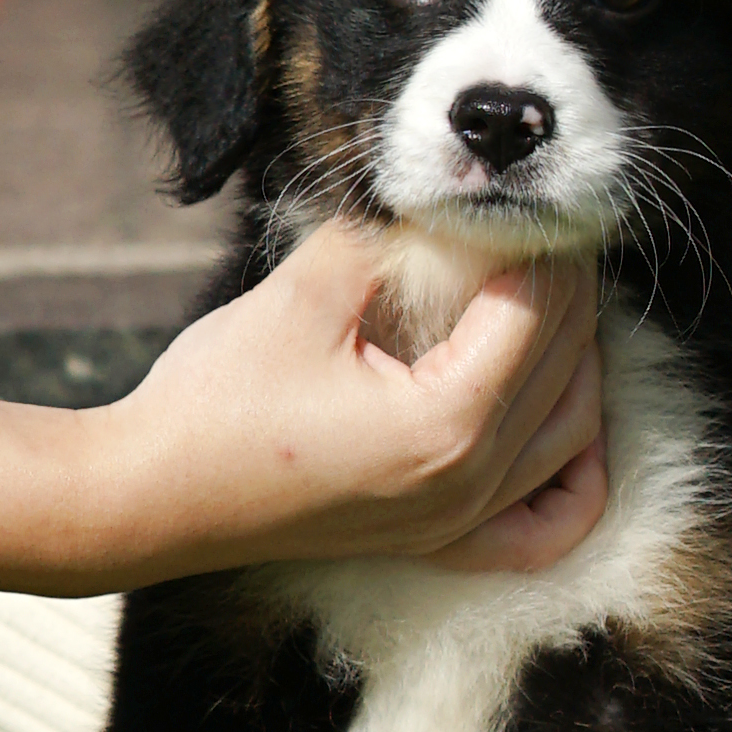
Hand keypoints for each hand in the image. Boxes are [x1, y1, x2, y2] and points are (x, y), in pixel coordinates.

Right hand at [106, 218, 604, 575]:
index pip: (538, 311)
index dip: (543, 242)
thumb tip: (437, 188)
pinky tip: (570, 424)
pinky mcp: (439, 543)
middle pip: (569, 366)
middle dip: (569, 287)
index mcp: (448, 423)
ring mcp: (459, 523)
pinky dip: (574, 475)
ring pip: (573, 435)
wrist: (151, 499)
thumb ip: (383, 235)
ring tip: (552, 294)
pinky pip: (544, 525)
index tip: (531, 193)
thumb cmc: (215, 401)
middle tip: (546, 225)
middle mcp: (471, 483)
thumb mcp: (302, 294)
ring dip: (580, 359)